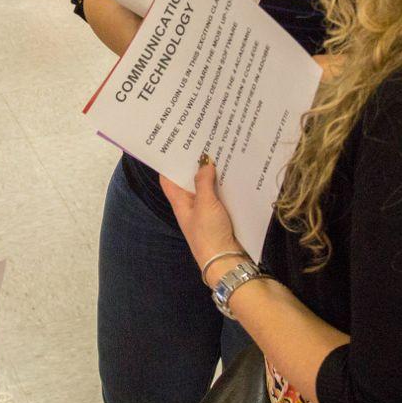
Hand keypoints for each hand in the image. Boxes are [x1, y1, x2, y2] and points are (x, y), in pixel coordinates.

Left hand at [161, 156, 244, 285]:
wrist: (227, 262)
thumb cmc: (209, 234)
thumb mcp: (205, 204)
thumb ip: (203, 182)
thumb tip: (204, 162)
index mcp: (180, 202)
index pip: (168, 178)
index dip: (169, 161)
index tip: (175, 143)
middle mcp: (190, 205)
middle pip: (188, 180)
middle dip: (194, 163)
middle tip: (203, 140)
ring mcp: (205, 210)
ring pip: (206, 186)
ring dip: (211, 173)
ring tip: (219, 150)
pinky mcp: (220, 215)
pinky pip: (219, 195)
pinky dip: (223, 184)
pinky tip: (233, 173)